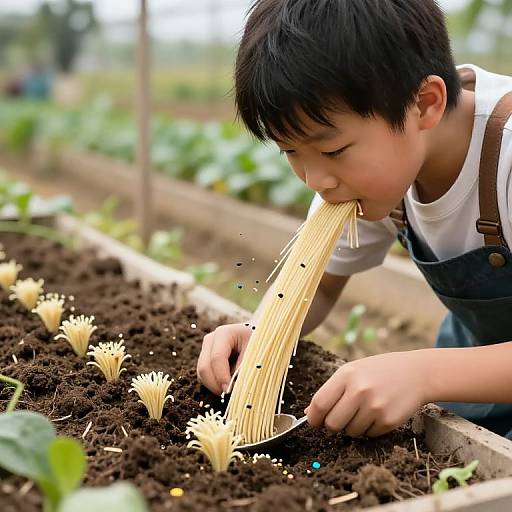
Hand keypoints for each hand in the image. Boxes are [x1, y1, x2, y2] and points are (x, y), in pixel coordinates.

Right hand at [196, 323, 251, 394]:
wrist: (256, 336)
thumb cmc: (258, 343)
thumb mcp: (255, 353)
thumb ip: (244, 368)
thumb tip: (233, 386)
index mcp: (224, 334)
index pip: (217, 357)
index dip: (221, 376)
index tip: (229, 391)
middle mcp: (211, 340)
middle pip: (204, 367)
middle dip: (215, 384)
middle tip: (230, 395)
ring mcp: (206, 349)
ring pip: (202, 374)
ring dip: (214, 385)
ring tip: (231, 389)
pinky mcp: (205, 358)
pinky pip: (204, 376)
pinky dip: (214, 384)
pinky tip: (227, 384)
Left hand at [304, 350, 429, 436]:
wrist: (415, 373)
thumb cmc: (378, 371)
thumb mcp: (352, 372)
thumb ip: (331, 391)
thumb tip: (309, 414)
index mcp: (346, 375)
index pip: (320, 404)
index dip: (313, 418)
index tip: (314, 421)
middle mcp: (359, 390)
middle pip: (332, 423)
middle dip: (332, 425)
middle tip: (340, 418)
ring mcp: (375, 407)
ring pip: (350, 432)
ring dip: (353, 426)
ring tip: (364, 409)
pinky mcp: (388, 421)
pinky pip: (368, 435)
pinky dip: (370, 428)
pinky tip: (378, 412)